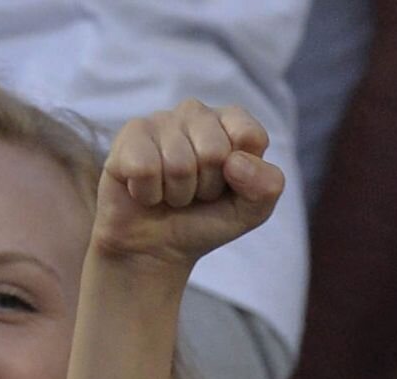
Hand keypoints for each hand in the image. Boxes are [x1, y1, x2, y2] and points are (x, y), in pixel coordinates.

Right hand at [94, 100, 282, 269]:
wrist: (157, 247)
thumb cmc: (205, 221)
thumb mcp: (250, 212)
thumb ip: (266, 187)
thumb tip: (235, 162)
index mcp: (230, 124)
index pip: (249, 134)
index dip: (242, 174)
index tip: (229, 185)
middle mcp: (196, 114)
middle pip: (214, 151)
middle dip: (207, 188)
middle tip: (196, 194)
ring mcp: (161, 120)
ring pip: (179, 164)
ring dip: (177, 194)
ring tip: (172, 194)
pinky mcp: (130, 135)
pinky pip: (146, 167)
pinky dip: (149, 193)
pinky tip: (147, 190)